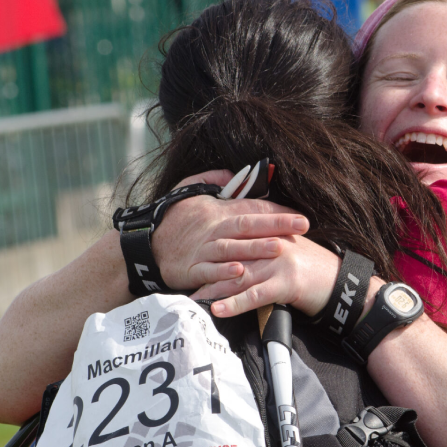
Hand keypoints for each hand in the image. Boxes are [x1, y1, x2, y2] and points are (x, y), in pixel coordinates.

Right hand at [150, 170, 310, 290]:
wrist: (144, 246)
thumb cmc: (171, 219)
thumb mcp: (188, 189)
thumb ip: (213, 178)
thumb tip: (236, 173)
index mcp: (216, 209)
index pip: (251, 207)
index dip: (276, 211)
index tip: (300, 215)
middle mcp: (212, 228)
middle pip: (247, 224)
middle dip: (276, 225)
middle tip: (302, 226)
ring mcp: (201, 250)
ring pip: (232, 248)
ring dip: (255, 248)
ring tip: (278, 248)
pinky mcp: (191, 270)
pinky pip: (209, 271)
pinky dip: (223, 273)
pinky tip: (240, 272)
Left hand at [192, 234, 352, 317]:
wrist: (343, 283)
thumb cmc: (315, 270)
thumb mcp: (289, 253)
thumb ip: (266, 249)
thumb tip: (243, 258)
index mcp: (271, 233)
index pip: (235, 239)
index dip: (211, 249)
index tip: (188, 256)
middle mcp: (272, 244)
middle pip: (231, 257)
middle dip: (204, 270)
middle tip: (180, 280)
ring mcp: (278, 263)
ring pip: (238, 276)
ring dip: (212, 289)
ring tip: (191, 299)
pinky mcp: (285, 283)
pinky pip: (255, 295)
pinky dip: (234, 303)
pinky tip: (218, 310)